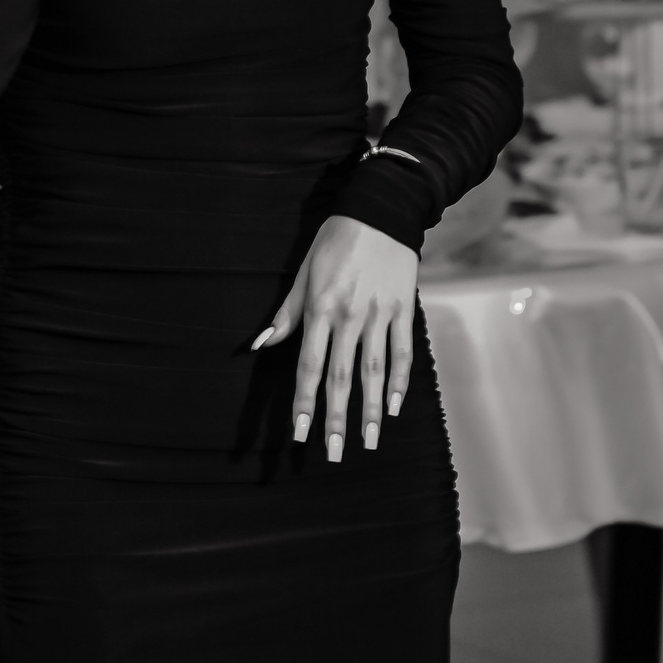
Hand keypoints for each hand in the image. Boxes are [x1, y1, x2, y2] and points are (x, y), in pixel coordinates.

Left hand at [252, 214, 417, 462]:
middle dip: (336, 417)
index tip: (299, 432)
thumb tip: (259, 345)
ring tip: (367, 442)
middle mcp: (349, 316)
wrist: (380, 209)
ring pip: (374, 371)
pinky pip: (402, 352)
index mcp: (320, 308)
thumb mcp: (303, 274)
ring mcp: (379, 313)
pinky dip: (400, 381)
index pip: (308, 365)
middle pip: (341, 376)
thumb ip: (286, 314)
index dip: (303, 401)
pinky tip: (393, 408)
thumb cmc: (334, 242)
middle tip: (334, 453)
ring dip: (370, 410)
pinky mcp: (403, 308)